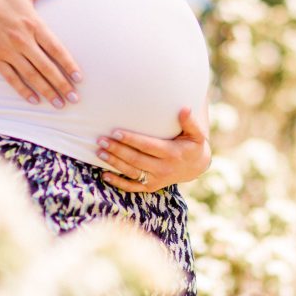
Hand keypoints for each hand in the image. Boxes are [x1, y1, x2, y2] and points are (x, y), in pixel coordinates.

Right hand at [0, 0, 82, 108]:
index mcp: (33, 24)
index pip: (56, 48)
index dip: (68, 64)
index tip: (79, 78)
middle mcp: (22, 40)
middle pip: (46, 66)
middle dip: (61, 84)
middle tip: (74, 98)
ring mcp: (8, 51)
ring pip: (31, 75)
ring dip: (46, 91)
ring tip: (59, 104)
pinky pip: (11, 78)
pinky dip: (23, 90)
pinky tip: (34, 100)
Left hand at [96, 106, 211, 191]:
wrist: (195, 167)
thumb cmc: (192, 145)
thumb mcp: (196, 134)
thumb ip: (190, 122)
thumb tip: (185, 108)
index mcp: (172, 154)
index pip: (148, 146)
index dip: (131, 140)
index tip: (116, 132)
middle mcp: (163, 169)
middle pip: (136, 159)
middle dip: (117, 150)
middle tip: (101, 140)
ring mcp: (156, 180)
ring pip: (131, 172)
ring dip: (114, 163)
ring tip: (99, 152)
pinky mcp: (151, 186)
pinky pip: (132, 187)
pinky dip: (117, 183)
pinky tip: (104, 175)